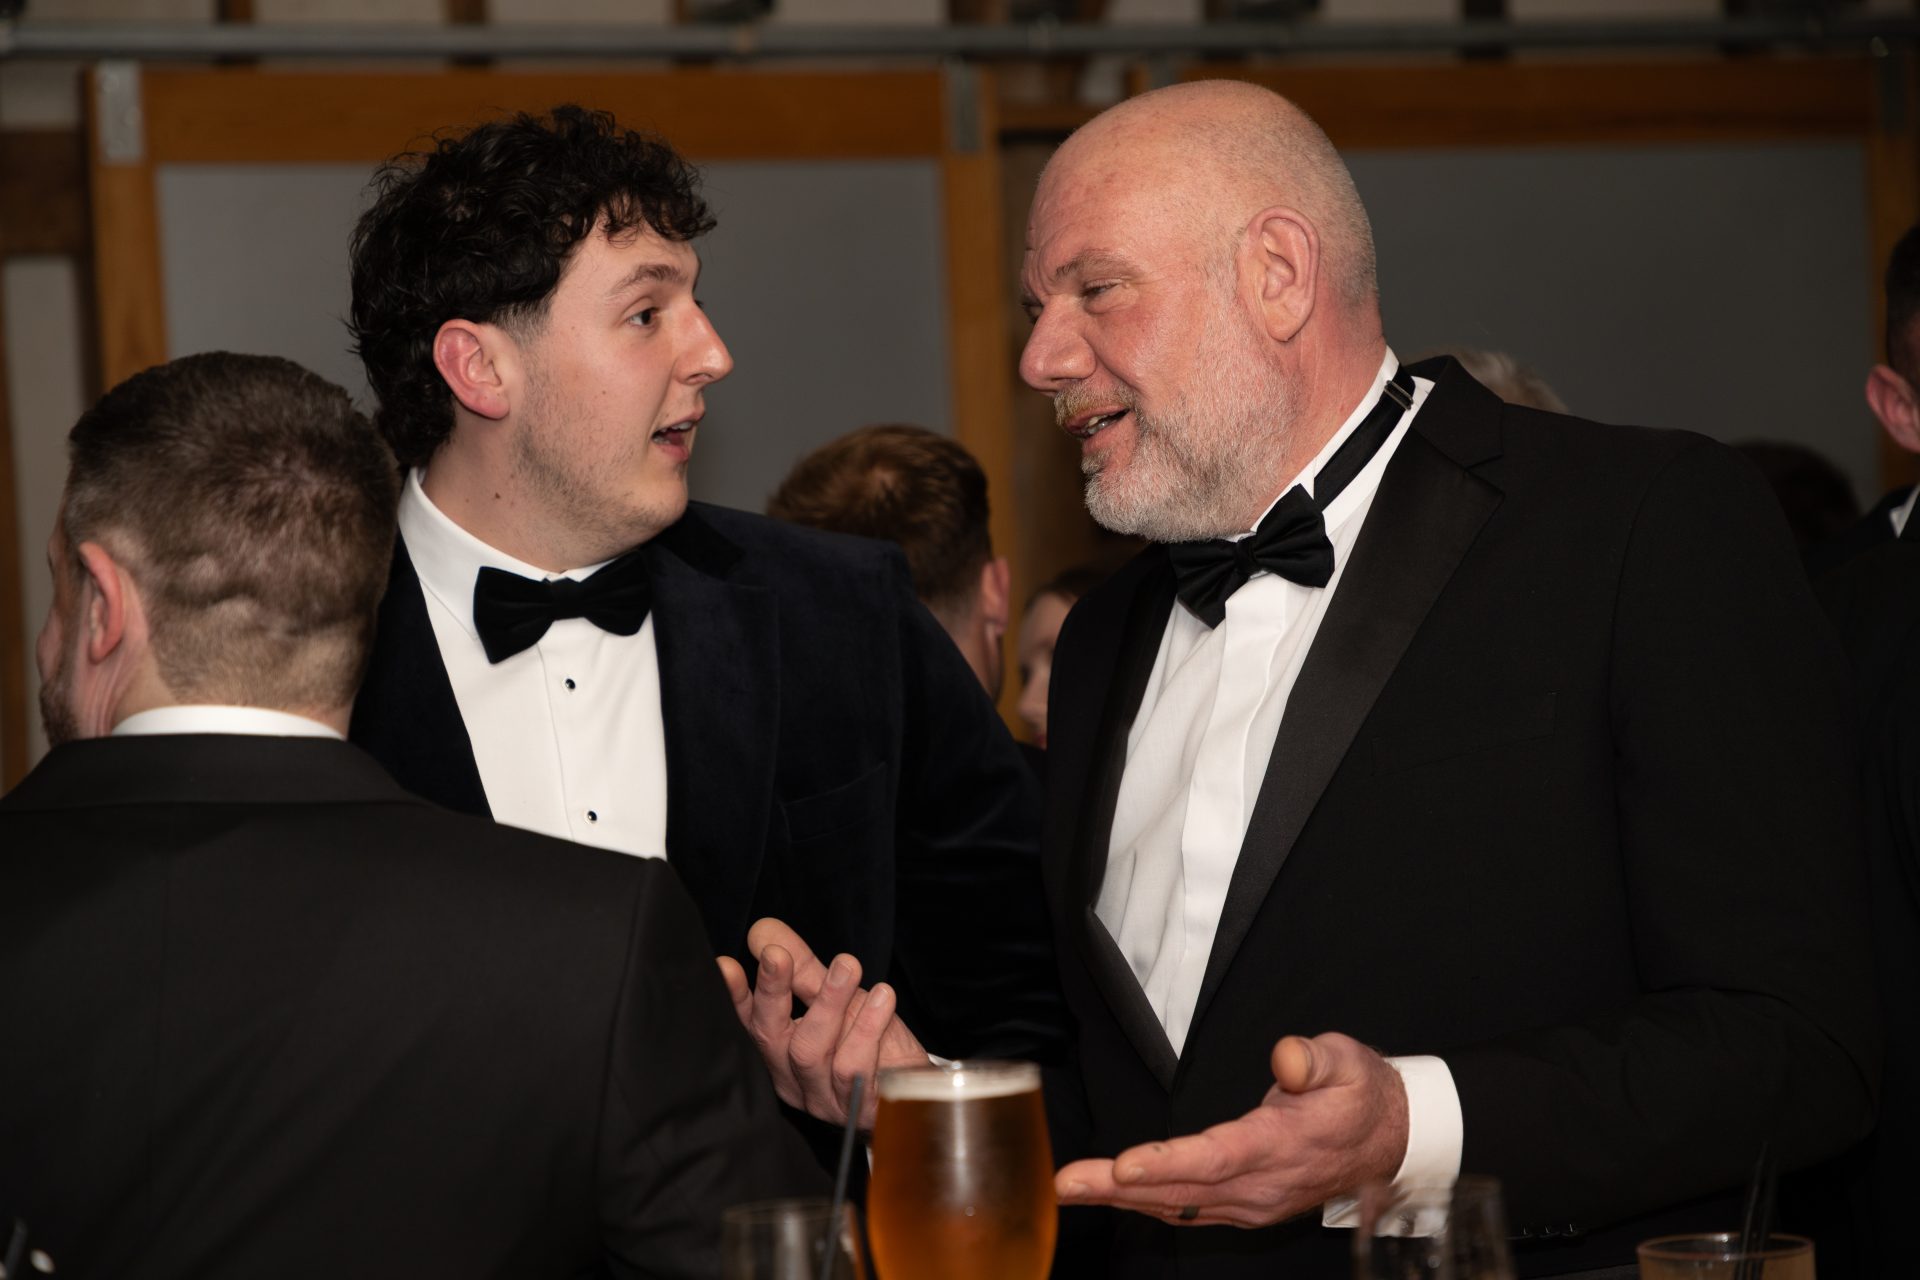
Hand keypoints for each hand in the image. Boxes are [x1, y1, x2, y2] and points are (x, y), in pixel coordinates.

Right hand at [716, 918, 927, 1128]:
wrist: (917, 1087)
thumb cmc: (872, 1043)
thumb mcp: (838, 998)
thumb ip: (801, 968)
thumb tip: (762, 932)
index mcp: (781, 1054)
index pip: (751, 1022)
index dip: (735, 996)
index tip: (726, 965)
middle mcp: (793, 1081)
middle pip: (771, 1038)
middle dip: (772, 993)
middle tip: (777, 956)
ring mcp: (823, 1099)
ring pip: (810, 1051)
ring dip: (827, 1003)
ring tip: (847, 965)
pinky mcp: (857, 1109)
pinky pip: (853, 1067)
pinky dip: (866, 1028)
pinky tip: (883, 997)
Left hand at [1054, 1032, 1408, 1227]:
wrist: (1391, 1140)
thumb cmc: (1360, 1094)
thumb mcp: (1348, 1060)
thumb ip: (1314, 1058)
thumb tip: (1286, 1058)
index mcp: (1283, 1145)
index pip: (1217, 1158)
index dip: (1168, 1164)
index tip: (1122, 1166)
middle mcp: (1263, 1184)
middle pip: (1182, 1190)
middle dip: (1116, 1189)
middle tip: (1064, 1183)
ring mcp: (1253, 1202)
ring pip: (1178, 1207)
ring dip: (1120, 1201)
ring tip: (1069, 1188)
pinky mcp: (1245, 1206)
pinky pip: (1188, 1211)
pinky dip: (1146, 1206)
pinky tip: (1112, 1197)